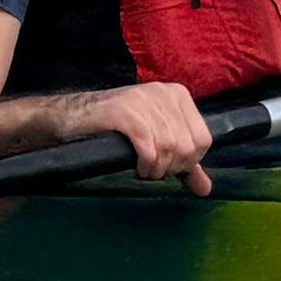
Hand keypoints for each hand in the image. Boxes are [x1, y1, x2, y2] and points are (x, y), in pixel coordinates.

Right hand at [74, 79, 219, 184]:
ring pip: (168, 146)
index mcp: (178, 95)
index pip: (203, 139)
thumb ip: (184, 164)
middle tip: (154, 172)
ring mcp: (144, 98)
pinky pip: (147, 144)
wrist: (75, 118)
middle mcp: (164, 92)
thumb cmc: (119, 131)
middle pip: (187, 145)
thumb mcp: (157, 141)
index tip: (169, 169)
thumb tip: (205, 188)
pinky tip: (137, 167)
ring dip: (157, 169)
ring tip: (144, 171)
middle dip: (172, 168)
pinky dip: (146, 163)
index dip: (189, 163)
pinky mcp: (124, 110)